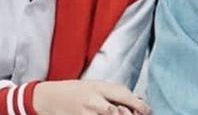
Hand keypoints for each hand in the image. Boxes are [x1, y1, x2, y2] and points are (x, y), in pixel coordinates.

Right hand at [32, 80, 150, 114]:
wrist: (49, 98)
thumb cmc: (75, 91)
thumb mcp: (94, 86)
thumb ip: (113, 93)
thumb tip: (136, 101)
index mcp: (97, 87)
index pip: (122, 94)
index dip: (138, 104)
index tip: (147, 110)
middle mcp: (92, 100)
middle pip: (117, 112)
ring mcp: (85, 114)